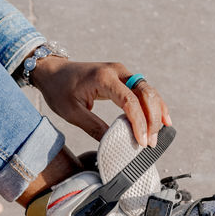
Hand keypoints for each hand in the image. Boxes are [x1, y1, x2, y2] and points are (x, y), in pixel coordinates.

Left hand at [30, 56, 170, 147]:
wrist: (53, 71)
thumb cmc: (59, 90)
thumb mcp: (72, 113)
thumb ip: (94, 127)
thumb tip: (113, 144)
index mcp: (103, 78)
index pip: (129, 101)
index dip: (139, 123)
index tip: (142, 142)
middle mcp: (117, 71)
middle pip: (146, 93)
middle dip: (152, 119)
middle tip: (151, 142)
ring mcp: (122, 72)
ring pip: (148, 91)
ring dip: (156, 112)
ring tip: (158, 135)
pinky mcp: (123, 77)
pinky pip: (143, 91)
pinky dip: (153, 105)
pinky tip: (161, 120)